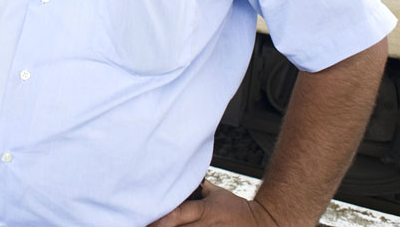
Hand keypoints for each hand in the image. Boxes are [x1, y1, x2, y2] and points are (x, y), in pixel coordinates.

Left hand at [147, 180, 279, 226]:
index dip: (160, 219)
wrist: (258, 224)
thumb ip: (196, 188)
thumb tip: (177, 177)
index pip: (177, 215)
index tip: (145, 218)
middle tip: (141, 222)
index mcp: (204, 211)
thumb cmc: (234, 208)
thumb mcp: (215, 193)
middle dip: (159, 226)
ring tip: (151, 225)